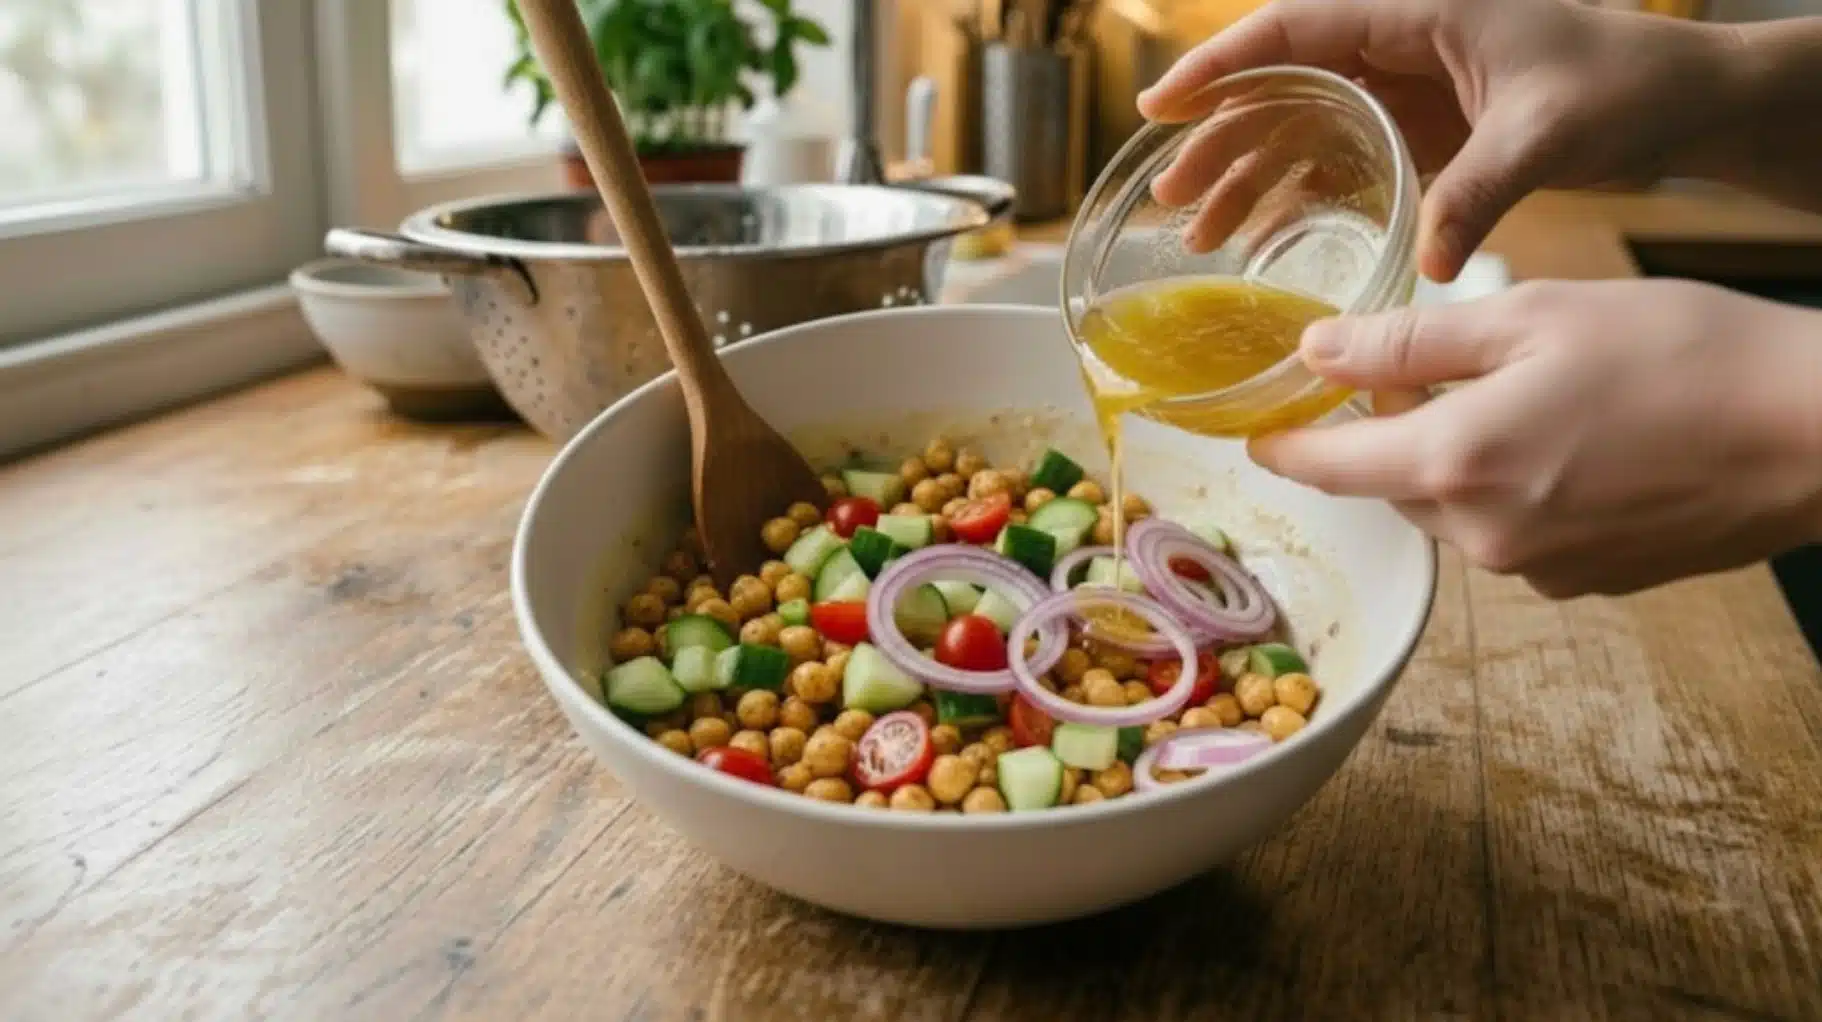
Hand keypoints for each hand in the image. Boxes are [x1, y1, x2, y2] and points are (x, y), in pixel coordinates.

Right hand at [1138, 0, 1742, 282]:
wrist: (1679, 100)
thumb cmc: (1623, 84)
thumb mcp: (1545, 134)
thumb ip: (1479, 192)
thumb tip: (1428, 262)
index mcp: (1417, 10)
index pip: (1295, 28)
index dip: (1220, 65)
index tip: (1160, 104)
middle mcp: (1398, 41)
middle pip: (1282, 82)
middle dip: (1220, 138)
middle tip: (1170, 198)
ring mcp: (1405, 86)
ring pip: (1302, 125)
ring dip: (1250, 176)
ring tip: (1201, 234)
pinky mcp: (1419, 128)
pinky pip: (1340, 158)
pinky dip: (1299, 196)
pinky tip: (1263, 239)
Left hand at [1249, 281, 1821, 597]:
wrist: (1815, 432)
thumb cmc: (1682, 353)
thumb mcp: (1533, 317)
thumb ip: (1409, 342)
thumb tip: (1315, 352)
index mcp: (1457, 463)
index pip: (1328, 468)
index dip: (1284, 446)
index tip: (1254, 432)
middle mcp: (1485, 535)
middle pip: (1392, 487)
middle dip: (1389, 437)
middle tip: (1417, 373)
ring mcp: (1538, 569)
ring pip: (1452, 511)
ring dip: (1455, 462)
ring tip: (1519, 398)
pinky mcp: (1586, 582)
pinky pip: (1511, 534)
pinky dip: (1512, 490)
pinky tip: (1569, 442)